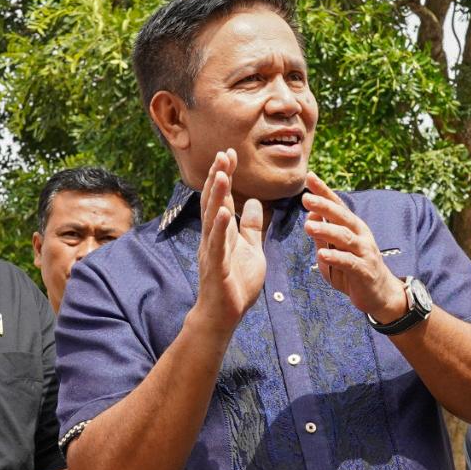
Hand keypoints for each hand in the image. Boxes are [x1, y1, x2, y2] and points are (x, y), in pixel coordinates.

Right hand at [192, 150, 267, 327]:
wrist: (223, 315)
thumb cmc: (236, 284)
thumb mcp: (251, 250)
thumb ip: (252, 227)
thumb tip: (258, 203)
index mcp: (221, 232)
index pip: (222, 198)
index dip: (225, 176)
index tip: (230, 154)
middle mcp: (212, 237)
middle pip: (214, 201)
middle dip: (219, 177)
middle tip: (224, 153)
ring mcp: (212, 251)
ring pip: (212, 218)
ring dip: (217, 196)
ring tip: (223, 174)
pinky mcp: (216, 267)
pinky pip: (217, 245)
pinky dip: (220, 228)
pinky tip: (224, 212)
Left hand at [301, 176, 406, 320]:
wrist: (379, 294)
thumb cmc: (352, 270)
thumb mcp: (333, 252)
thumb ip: (323, 236)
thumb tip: (310, 215)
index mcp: (352, 227)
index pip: (337, 205)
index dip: (324, 191)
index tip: (310, 177)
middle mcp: (360, 235)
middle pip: (342, 217)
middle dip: (325, 206)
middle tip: (306, 198)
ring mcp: (364, 252)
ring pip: (344, 238)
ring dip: (326, 230)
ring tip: (308, 226)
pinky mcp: (364, 270)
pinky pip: (349, 262)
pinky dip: (335, 257)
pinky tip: (322, 254)